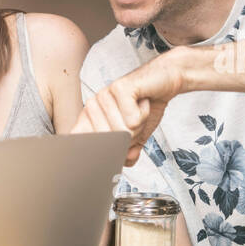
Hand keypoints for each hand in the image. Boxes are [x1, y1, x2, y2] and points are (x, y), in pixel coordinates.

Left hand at [72, 51, 185, 165]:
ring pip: (122, 132)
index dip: (93, 153)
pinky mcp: (118, 88)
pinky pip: (132, 120)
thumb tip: (121, 163)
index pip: (79, 141)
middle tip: (134, 122)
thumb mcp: (135, 136)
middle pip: (110, 142)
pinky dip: (144, 115)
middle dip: (129, 138)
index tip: (98, 160)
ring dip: (138, 125)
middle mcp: (92, 106)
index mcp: (90, 118)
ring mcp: (103, 96)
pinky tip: (143, 102)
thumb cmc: (145, 106)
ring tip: (139, 110)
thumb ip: (125, 152)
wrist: (165, 82)